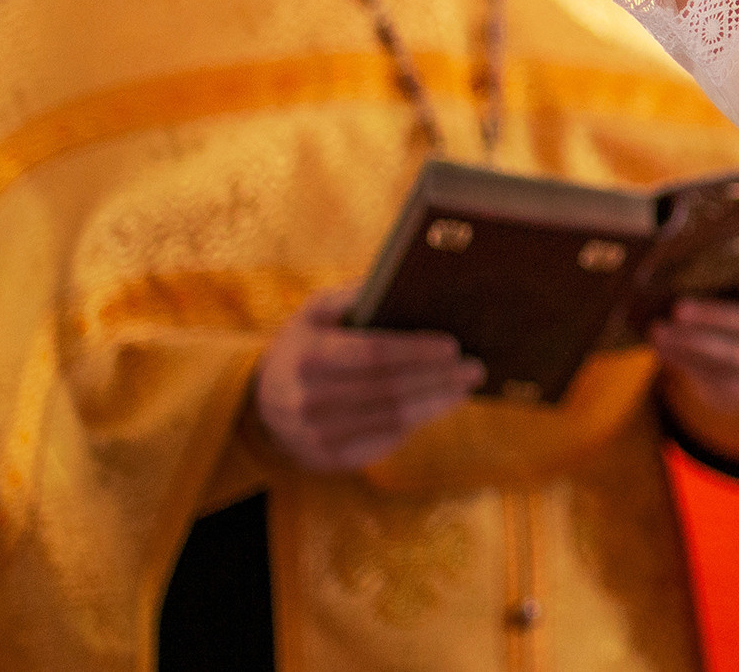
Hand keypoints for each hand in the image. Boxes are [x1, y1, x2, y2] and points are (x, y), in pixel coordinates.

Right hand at [253, 288, 484, 472]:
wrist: (263, 400)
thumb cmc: (305, 343)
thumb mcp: (317, 310)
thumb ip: (353, 295)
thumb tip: (399, 280)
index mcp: (310, 354)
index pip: (372, 354)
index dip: (415, 351)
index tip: (452, 346)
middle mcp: (308, 398)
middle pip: (389, 390)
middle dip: (438, 379)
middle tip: (474, 368)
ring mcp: (315, 433)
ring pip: (390, 420)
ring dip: (434, 405)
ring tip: (464, 389)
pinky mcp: (326, 457)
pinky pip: (380, 444)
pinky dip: (413, 426)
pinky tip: (436, 408)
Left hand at [653, 262, 738, 428]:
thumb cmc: (738, 298)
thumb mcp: (738, 281)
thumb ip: (722, 274)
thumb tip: (678, 275)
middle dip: (714, 316)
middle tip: (677, 308)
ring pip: (738, 355)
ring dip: (693, 343)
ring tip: (659, 331)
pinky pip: (726, 379)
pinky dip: (690, 363)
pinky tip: (665, 350)